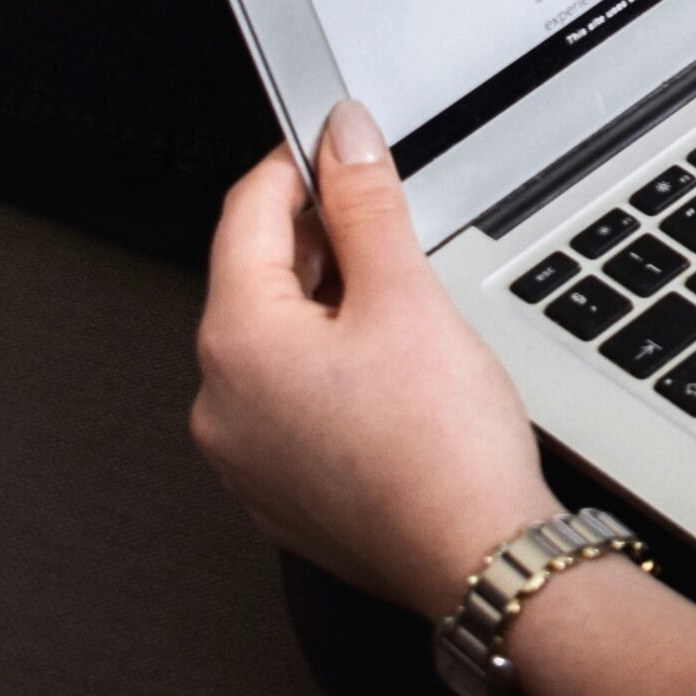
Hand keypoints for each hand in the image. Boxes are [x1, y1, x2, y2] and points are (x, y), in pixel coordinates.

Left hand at [192, 102, 556, 620]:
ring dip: (332, 307)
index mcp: (236, 343)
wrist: (475, 555)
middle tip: (394, 231)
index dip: (296, 165)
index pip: (244, 215)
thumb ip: (367, 206)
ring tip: (408, 312)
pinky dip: (335, 370)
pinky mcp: (280, 491)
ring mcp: (244, 455)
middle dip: (323, 242)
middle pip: (258, 280)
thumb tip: (344, 140)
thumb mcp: (408, 295)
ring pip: (279, 343)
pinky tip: (396, 377)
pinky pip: (293, 403)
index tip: (337, 142)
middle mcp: (220, 402)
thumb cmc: (440, 445)